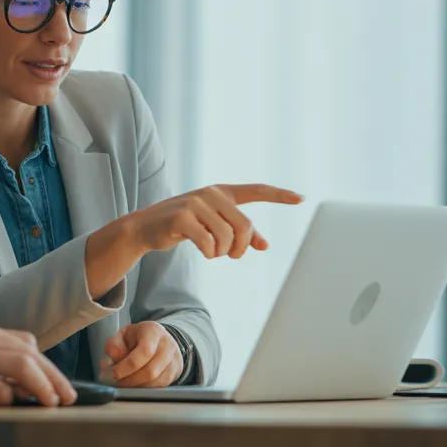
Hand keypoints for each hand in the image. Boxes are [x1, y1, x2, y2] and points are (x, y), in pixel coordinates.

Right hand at [0, 322, 77, 406]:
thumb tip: (19, 381)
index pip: (27, 343)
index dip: (47, 364)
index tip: (57, 383)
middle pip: (31, 354)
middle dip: (55, 377)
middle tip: (67, 397)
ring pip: (23, 366)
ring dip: (43, 386)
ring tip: (52, 404)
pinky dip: (12, 398)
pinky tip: (16, 407)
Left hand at [104, 321, 181, 387]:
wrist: (159, 339)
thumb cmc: (138, 337)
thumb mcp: (122, 335)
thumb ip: (114, 345)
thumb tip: (116, 357)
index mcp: (152, 331)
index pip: (145, 350)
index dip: (128, 365)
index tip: (115, 372)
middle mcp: (167, 344)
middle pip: (150, 370)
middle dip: (130, 379)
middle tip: (117, 380)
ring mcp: (174, 359)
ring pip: (156, 381)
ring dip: (136, 386)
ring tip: (124, 381)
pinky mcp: (176, 371)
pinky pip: (160, 386)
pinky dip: (145, 388)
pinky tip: (135, 384)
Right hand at [130, 183, 302, 258]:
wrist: (146, 227)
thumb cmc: (183, 226)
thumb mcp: (213, 226)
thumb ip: (239, 233)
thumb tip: (265, 245)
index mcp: (222, 192)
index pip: (256, 190)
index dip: (279, 195)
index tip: (301, 199)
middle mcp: (211, 193)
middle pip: (244, 226)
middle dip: (241, 247)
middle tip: (232, 255)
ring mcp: (195, 203)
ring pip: (227, 237)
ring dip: (222, 252)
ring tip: (213, 251)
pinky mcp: (181, 217)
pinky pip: (208, 242)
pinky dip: (209, 253)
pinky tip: (204, 252)